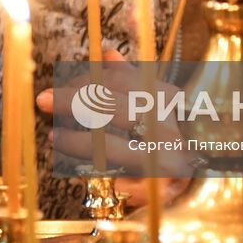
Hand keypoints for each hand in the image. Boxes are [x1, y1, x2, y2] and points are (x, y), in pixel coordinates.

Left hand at [35, 48, 194, 206]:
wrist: (199, 183)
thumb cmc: (169, 141)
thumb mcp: (154, 107)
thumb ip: (131, 80)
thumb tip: (107, 53)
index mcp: (166, 102)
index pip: (121, 82)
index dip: (86, 81)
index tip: (57, 84)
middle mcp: (167, 127)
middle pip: (112, 106)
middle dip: (73, 100)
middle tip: (43, 100)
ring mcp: (164, 158)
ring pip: (109, 144)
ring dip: (75, 141)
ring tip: (54, 136)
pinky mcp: (157, 189)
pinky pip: (114, 178)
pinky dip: (88, 164)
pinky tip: (71, 163)